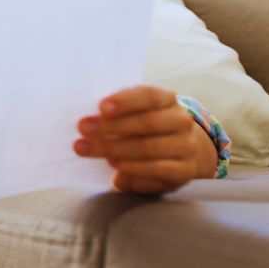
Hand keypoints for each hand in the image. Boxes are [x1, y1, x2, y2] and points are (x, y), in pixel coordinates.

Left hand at [73, 85, 217, 194]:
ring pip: (149, 148)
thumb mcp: (138, 112)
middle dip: (111, 127)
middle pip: (147, 123)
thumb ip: (118, 112)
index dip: (125, 101)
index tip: (101, 107)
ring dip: (115, 149)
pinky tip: (114, 167)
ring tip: (88, 148)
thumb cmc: (149, 125)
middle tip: (83, 129)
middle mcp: (181, 121)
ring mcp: (185, 147)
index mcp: (168, 100)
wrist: (186, 149)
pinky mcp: (183, 171)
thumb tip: (90, 120)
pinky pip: (157, 171)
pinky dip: (134, 169)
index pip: (150, 96)